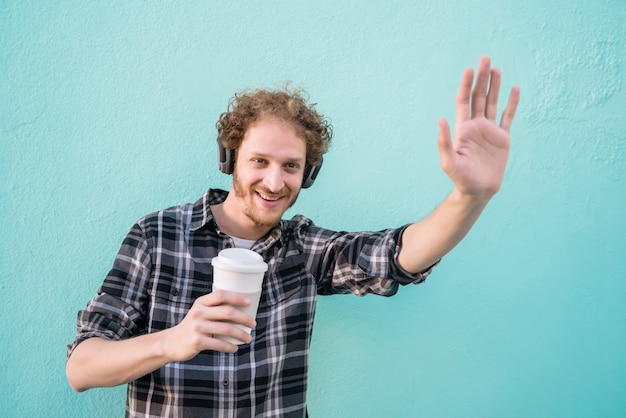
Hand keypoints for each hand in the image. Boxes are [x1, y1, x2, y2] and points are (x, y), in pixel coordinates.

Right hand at [163, 290, 256, 359]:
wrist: (170, 343)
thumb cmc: (192, 327)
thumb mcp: (199, 312)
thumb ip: (214, 309)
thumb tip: (242, 310)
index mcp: (201, 302)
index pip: (221, 295)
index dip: (237, 297)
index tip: (249, 303)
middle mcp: (198, 312)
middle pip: (228, 312)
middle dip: (244, 318)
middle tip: (253, 324)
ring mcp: (197, 327)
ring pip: (227, 329)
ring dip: (241, 334)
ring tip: (248, 338)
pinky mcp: (197, 342)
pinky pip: (219, 344)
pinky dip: (230, 347)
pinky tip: (235, 348)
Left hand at [438, 56, 519, 199]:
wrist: (478, 191)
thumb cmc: (460, 179)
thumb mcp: (448, 162)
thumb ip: (444, 141)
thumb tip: (440, 119)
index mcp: (463, 129)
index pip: (464, 101)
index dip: (466, 85)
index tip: (469, 69)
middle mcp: (476, 126)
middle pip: (479, 97)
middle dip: (481, 79)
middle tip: (485, 59)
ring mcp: (490, 131)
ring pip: (493, 103)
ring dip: (494, 86)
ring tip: (496, 69)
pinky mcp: (503, 138)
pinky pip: (508, 117)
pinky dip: (512, 103)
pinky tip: (514, 89)